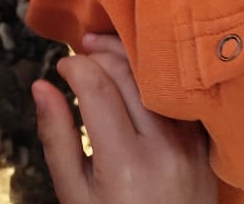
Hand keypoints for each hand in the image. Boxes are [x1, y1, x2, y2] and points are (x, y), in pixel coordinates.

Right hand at [35, 35, 217, 203]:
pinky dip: (153, 80)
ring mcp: (189, 144)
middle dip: (98, 55)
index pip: (96, 87)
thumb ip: (56, 137)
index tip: (61, 67)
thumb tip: (41, 86)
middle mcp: (164, 147)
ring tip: (102, 54)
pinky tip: (135, 77)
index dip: (74, 66)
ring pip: (156, 77)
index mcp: (126, 163)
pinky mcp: (202, 143)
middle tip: (79, 56)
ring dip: (127, 59)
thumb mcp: (75, 191)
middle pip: (127, 74)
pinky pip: (177, 96)